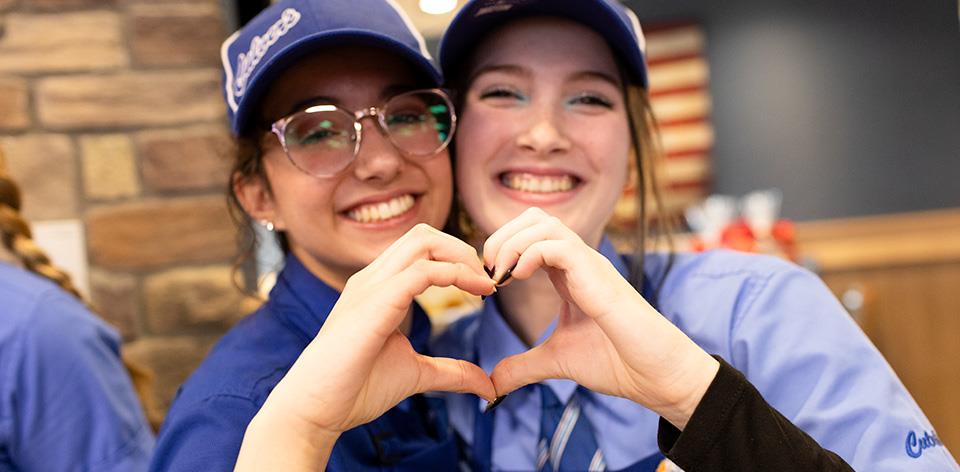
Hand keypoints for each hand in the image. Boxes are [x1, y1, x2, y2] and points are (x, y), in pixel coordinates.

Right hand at [237, 224, 495, 469]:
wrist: (315, 409)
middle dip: (464, 250)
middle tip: (488, 282)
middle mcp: (373, 278)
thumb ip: (451, 372)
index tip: (485, 288)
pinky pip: (423, 270)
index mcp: (379, 287)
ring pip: (424, 240)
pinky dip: (456, 274)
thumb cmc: (354, 389)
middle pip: (424, 234)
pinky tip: (476, 294)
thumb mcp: (416, 374)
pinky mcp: (376, 301)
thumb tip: (487, 386)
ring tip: (484, 284)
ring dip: (463, 256)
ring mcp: (371, 285)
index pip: (421, 247)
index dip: (458, 258)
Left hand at [484, 208, 717, 428]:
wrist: (654, 376)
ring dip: (512, 242)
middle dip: (501, 235)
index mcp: (569, 274)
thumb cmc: (617, 362)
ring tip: (499, 273)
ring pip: (545, 222)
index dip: (503, 247)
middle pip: (534, 217)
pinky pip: (559, 245)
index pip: (531, 234)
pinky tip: (518, 277)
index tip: (488, 280)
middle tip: (487, 270)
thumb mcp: (557, 361)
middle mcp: (579, 262)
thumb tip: (493, 384)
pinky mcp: (597, 276)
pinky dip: (531, 253)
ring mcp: (590, 264)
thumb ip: (524, 366)